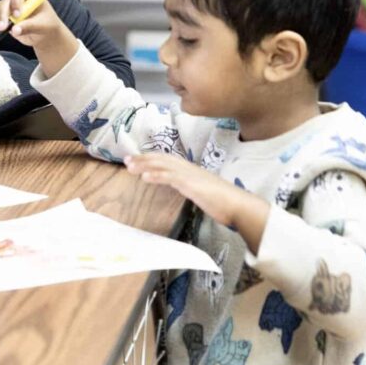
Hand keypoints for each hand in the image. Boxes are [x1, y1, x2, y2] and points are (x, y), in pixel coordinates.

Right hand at [0, 0, 77, 76]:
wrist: (43, 33)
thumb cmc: (47, 25)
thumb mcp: (42, 26)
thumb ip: (29, 26)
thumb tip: (14, 30)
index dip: (16, 1)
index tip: (16, 15)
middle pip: (6, 0)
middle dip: (2, 14)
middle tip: (2, 27)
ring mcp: (9, 5)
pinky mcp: (3, 15)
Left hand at [124, 152, 269, 253]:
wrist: (239, 206)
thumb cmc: (224, 202)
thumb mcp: (202, 191)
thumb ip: (191, 187)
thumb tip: (184, 187)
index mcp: (190, 170)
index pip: (167, 160)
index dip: (151, 158)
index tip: (136, 159)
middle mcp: (188, 169)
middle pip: (162, 159)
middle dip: (143, 158)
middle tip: (126, 159)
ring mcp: (190, 175)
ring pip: (163, 165)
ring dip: (144, 165)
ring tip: (130, 166)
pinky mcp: (192, 184)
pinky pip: (171, 177)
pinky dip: (156, 175)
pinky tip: (145, 177)